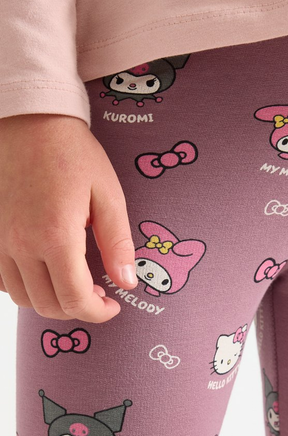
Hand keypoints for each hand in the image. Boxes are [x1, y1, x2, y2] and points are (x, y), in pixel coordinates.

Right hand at [0, 113, 137, 322]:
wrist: (31, 123)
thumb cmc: (74, 154)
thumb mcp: (108, 196)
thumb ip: (118, 244)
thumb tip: (127, 283)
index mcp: (56, 236)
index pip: (74, 299)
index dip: (98, 312)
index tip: (113, 305)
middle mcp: (20, 244)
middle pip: (48, 305)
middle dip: (78, 309)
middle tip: (98, 294)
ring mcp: (0, 240)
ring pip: (23, 297)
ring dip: (52, 300)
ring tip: (74, 282)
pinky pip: (2, 280)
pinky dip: (25, 287)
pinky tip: (45, 270)